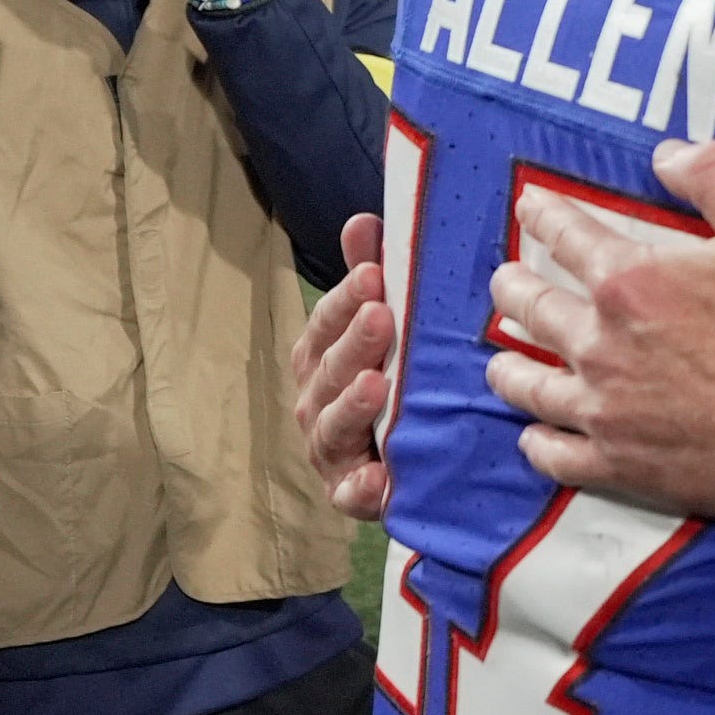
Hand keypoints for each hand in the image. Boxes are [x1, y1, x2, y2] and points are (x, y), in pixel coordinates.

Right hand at [291, 211, 394, 518]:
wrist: (396, 463)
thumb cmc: (387, 380)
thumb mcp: (379, 327)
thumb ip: (368, 276)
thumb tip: (365, 219)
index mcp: (322, 357)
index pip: (328, 322)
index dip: (347, 298)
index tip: (375, 272)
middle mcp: (318, 399)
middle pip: (329, 370)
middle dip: (353, 342)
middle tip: (381, 315)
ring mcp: (331, 448)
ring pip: (333, 425)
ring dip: (352, 405)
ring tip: (375, 385)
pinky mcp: (350, 493)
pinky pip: (351, 494)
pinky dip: (360, 487)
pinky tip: (378, 478)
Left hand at [482, 139, 714, 519]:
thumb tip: (668, 154)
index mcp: (630, 282)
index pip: (568, 236)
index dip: (546, 215)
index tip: (531, 208)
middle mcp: (601, 345)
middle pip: (533, 309)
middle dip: (514, 288)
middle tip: (507, 282)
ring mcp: (606, 409)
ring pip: (531, 386)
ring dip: (509, 368)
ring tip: (501, 363)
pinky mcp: (622, 464)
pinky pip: (557, 456)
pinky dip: (539, 443)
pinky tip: (535, 435)